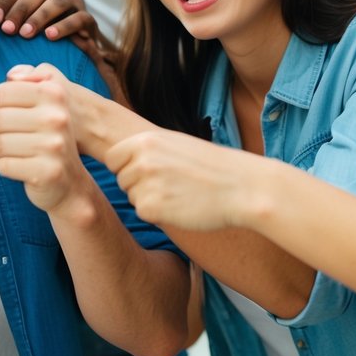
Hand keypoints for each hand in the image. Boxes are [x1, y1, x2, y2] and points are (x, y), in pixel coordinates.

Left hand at [0, 0, 94, 39]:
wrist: (69, 39)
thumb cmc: (30, 24)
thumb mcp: (11, 12)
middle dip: (18, 9)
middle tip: (7, 30)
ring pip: (56, 1)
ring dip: (39, 17)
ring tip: (26, 34)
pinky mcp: (86, 15)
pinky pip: (78, 18)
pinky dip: (64, 26)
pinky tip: (50, 36)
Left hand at [0, 71, 95, 218]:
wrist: (70, 182)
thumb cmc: (47, 138)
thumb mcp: (43, 105)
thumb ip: (19, 87)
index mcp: (55, 94)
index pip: (3, 92)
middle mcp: (57, 118)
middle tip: (4, 133)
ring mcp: (54, 146)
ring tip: (15, 151)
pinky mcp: (47, 172)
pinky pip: (4, 165)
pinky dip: (6, 167)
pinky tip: (22, 167)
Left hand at [105, 129, 263, 230]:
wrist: (242, 187)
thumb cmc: (212, 166)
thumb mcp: (176, 143)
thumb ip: (147, 150)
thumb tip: (122, 159)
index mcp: (145, 140)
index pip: (112, 158)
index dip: (125, 168)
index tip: (143, 173)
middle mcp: (141, 160)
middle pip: (122, 179)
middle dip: (138, 185)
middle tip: (170, 186)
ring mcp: (145, 183)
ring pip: (132, 197)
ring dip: (149, 200)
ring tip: (179, 194)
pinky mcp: (152, 208)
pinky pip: (143, 213)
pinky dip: (158, 214)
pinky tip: (181, 207)